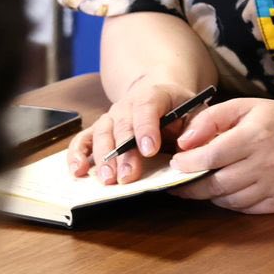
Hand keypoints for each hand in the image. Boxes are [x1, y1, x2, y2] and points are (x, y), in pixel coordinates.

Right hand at [65, 78, 195, 185]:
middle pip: (123, 126)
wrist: (158, 94)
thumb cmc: (178, 108)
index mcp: (153, 95)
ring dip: (102, 158)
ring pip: (101, 134)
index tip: (150, 150)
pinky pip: (82, 140)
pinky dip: (77, 154)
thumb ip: (196, 125)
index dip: (147, 128)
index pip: (148, 108)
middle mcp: (127, 105)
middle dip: (125, 153)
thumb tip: (187, 144)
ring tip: (107, 179)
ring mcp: (110, 117)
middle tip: (128, 176)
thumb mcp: (195, 111)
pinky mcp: (97, 131)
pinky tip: (77, 171)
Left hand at [167, 97, 273, 213]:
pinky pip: (245, 209)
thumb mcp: (243, 107)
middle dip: (191, 184)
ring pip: (228, 200)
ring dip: (211, 194)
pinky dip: (231, 201)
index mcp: (257, 136)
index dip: (187, 163)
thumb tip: (183, 142)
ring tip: (203, 183)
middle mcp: (268, 162)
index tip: (176, 162)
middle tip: (179, 180)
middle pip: (216, 184)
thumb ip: (210, 119)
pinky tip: (228, 189)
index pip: (211, 157)